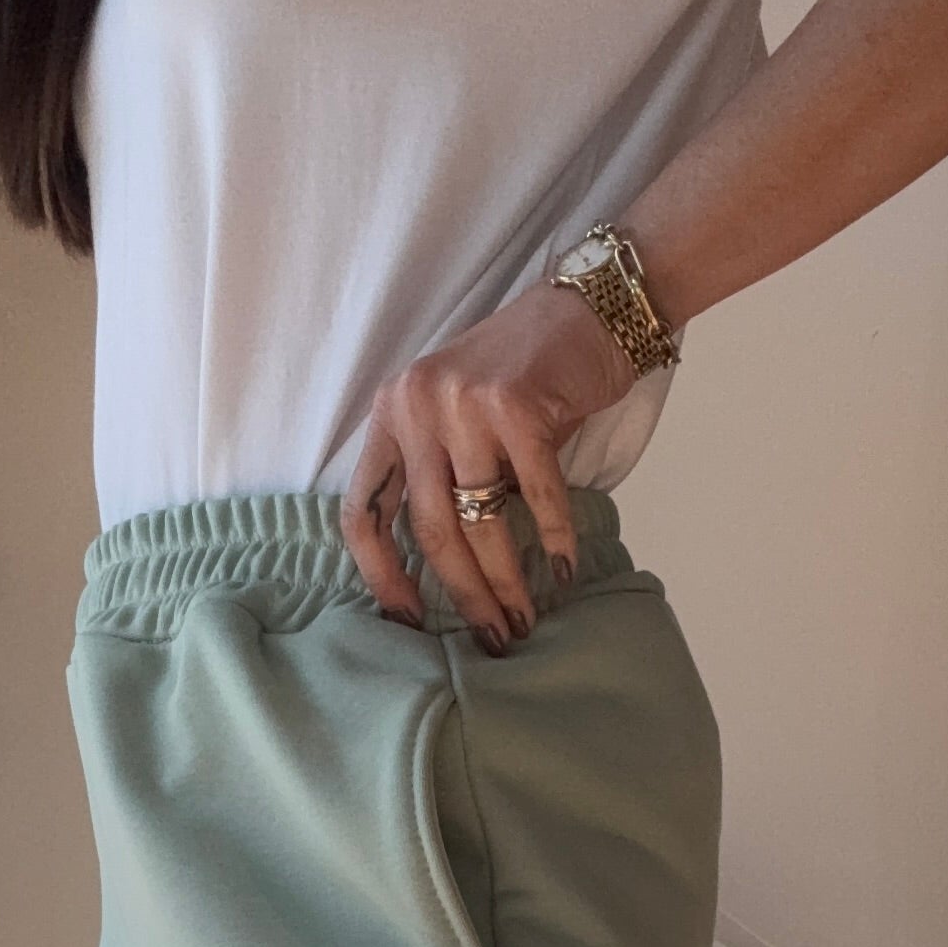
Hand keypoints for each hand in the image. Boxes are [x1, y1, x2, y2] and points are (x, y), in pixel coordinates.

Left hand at [340, 281, 629, 647]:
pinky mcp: (518, 405)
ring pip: (478, 520)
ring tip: (523, 619)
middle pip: (428, 528)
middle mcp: (417, 406)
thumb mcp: (455, 418)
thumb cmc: (522, 375)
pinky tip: (565, 571)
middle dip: (461, 593)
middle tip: (489, 636)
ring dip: (505, 581)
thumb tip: (440, 574)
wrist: (585, 310)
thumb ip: (437, 475)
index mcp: (391, 414)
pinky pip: (535, 495)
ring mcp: (465, 404)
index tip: (407, 618)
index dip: (379, 573)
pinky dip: (553, 539)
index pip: (363, 510)